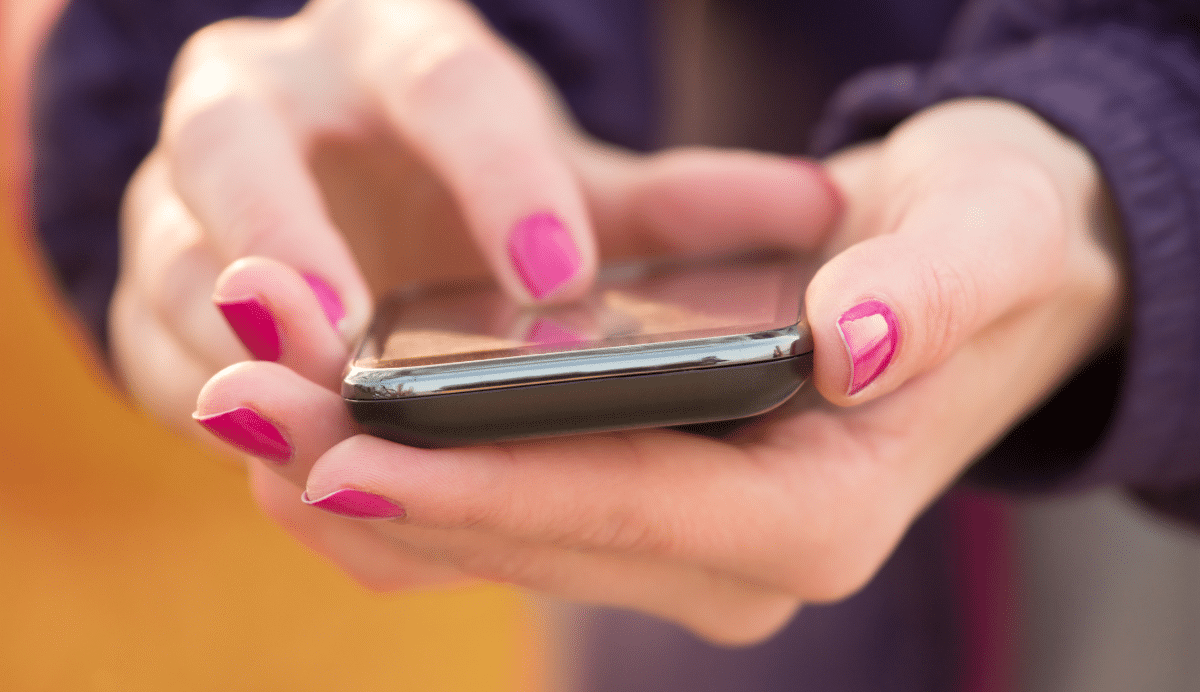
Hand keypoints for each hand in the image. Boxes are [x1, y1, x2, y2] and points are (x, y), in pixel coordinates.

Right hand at [110, 0, 838, 438]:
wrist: (339, 174)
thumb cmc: (466, 176)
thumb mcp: (569, 176)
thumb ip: (676, 202)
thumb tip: (820, 210)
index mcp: (396, 53)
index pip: (443, 85)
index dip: (494, 174)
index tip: (555, 278)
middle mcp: (274, 98)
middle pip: (240, 142)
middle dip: (282, 237)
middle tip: (349, 337)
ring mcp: (188, 180)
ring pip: (170, 246)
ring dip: (221, 335)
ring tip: (290, 414)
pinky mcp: (155, 267)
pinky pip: (150, 335)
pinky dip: (203, 394)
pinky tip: (274, 454)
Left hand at [195, 97, 1123, 643]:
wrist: (975, 271)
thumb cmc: (983, 248)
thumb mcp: (986, 240)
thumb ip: (933, 295)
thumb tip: (851, 341)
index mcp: (821, 511)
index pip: (631, 508)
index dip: (490, 487)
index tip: (347, 454)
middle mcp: (744, 556)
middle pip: (535, 534)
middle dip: (382, 480)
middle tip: (236, 405)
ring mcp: (687, 546)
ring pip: (497, 537)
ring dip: (365, 481)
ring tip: (239, 409)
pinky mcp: (646, 512)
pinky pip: (502, 516)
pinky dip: (408, 476)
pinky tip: (318, 421)